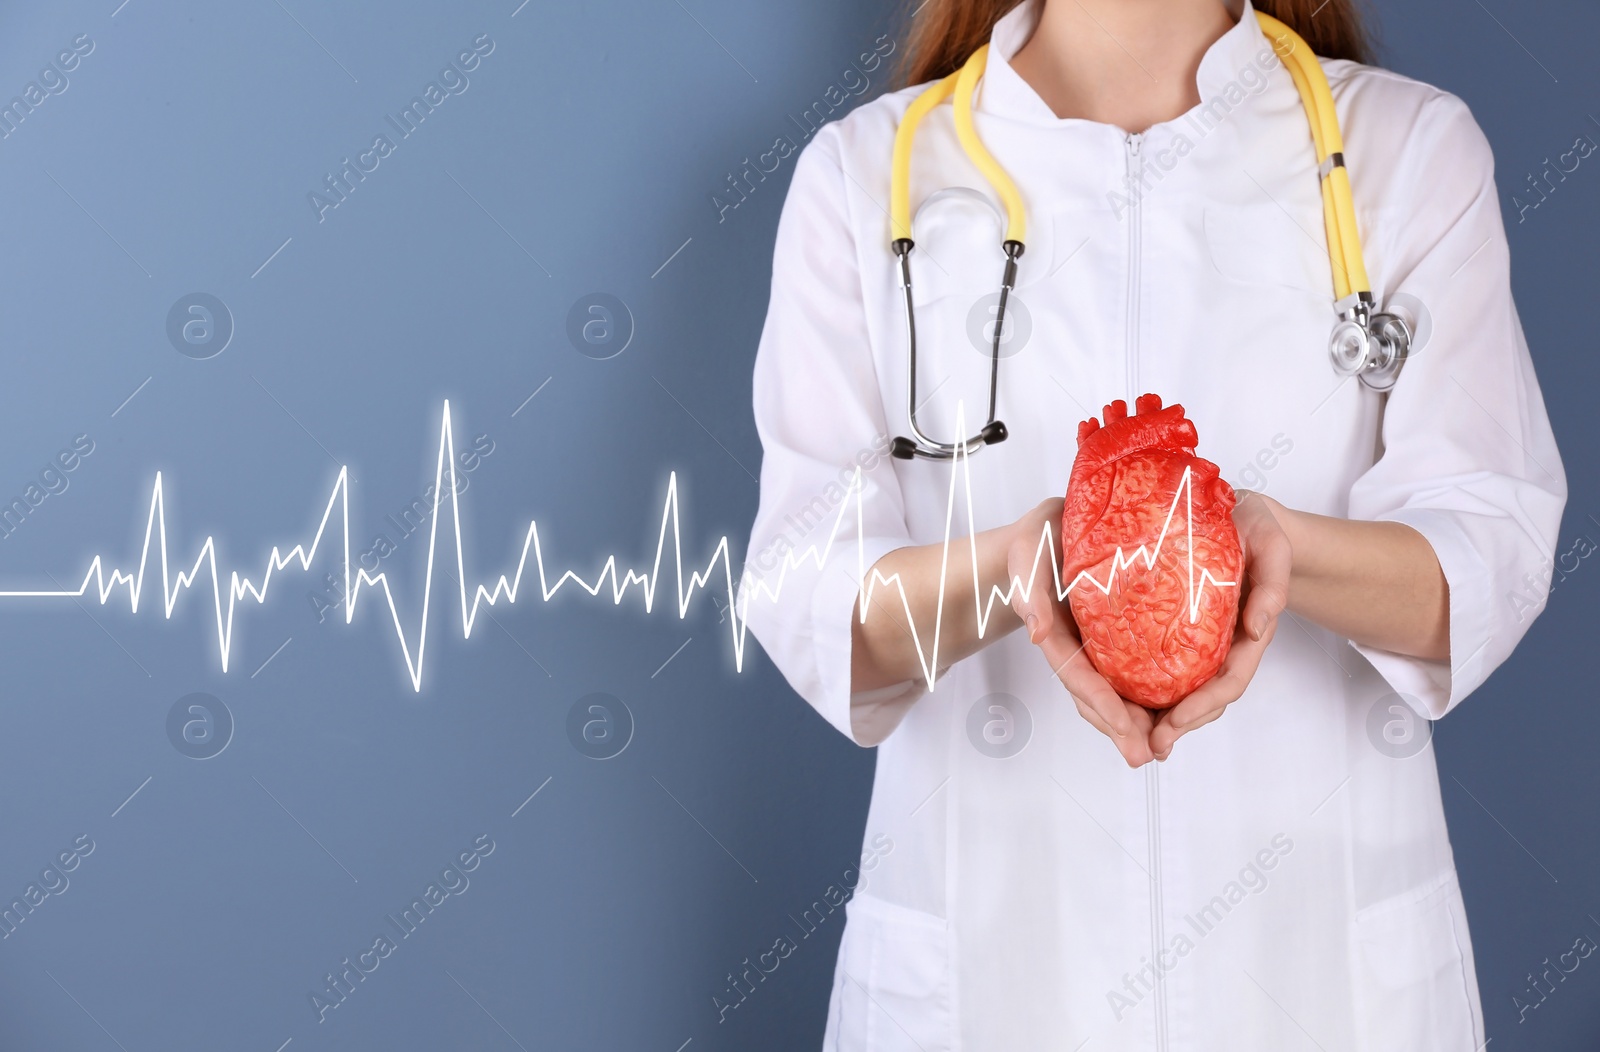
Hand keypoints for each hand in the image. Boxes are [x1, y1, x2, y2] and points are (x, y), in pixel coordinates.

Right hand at [1007, 498, 1156, 767]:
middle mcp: (1075, 647)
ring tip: (1160, 747)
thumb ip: (1028, 590)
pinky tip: (1169, 712)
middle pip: (1095, 696)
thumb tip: (1036, 631)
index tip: (1124, 730)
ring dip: (1134, 722)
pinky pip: (1128, 673)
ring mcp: (1093, 646)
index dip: (1100, 704)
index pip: (1076, 675)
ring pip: (1112, 692)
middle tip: (1147, 754)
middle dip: (1120, 728)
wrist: (1046, 534)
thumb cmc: (1035, 542)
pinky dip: (1146, 696)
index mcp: (1053, 632)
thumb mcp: (1028, 556)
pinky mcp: (1111, 638)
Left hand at [1148, 491, 1291, 759]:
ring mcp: (1205, 642)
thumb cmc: (1258, 530)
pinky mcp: (1182, 632)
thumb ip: (1273, 583)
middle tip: (1147, 746)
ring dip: (1161, 718)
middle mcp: (1226, 643)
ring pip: (1186, 691)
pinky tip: (1124, 703)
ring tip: (1132, 738)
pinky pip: (1167, 669)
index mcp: (1248, 630)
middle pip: (1206, 698)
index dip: (1202, 705)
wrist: (1246, 517)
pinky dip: (1149, 691)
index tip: (1174, 722)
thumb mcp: (1272, 546)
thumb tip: (1257, 625)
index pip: (1229, 681)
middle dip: (1178, 725)